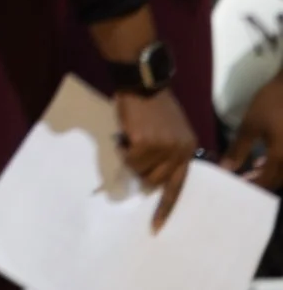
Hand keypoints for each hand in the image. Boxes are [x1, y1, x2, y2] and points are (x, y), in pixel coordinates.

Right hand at [114, 86, 199, 229]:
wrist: (142, 83)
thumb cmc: (153, 105)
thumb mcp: (169, 130)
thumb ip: (165, 152)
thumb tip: (148, 175)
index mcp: (187, 149)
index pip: (177, 186)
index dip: (164, 207)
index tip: (155, 227)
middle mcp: (179, 151)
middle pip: (155, 180)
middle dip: (140, 170)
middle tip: (132, 151)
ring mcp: (162, 148)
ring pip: (139, 170)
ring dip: (130, 158)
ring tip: (129, 137)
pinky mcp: (144, 142)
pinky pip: (128, 158)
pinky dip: (122, 149)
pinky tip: (124, 133)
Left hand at [223, 73, 282, 189]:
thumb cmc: (270, 105)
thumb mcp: (250, 126)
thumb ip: (238, 149)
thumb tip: (226, 168)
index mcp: (281, 157)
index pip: (266, 181)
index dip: (251, 185)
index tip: (236, 184)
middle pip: (277, 180)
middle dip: (260, 182)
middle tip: (242, 179)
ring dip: (268, 174)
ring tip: (250, 170)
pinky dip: (275, 164)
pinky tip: (262, 159)